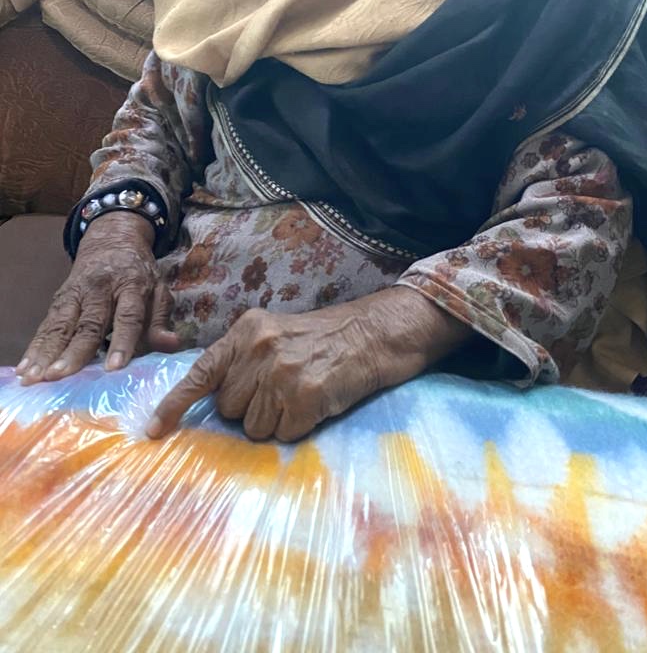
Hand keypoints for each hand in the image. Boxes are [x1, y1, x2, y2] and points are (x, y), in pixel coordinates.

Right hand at [17, 213, 178, 384]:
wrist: (113, 240)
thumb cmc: (139, 273)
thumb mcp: (158, 290)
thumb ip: (161, 320)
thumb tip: (171, 344)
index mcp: (132, 285)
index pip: (128, 317)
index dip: (122, 342)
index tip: (114, 368)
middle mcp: (101, 289)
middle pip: (89, 323)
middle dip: (74, 351)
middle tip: (61, 375)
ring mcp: (77, 292)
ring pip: (62, 324)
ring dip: (47, 352)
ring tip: (36, 376)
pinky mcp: (60, 297)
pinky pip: (47, 324)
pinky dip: (36, 346)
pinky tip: (27, 367)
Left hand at [147, 287, 471, 442]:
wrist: (374, 334)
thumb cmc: (325, 338)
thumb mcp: (276, 334)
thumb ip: (244, 359)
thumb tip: (219, 401)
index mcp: (246, 330)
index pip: (201, 371)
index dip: (175, 404)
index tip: (155, 430)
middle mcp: (258, 350)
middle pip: (228, 409)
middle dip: (249, 409)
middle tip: (281, 389)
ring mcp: (281, 374)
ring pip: (253, 428)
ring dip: (274, 421)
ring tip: (301, 395)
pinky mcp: (304, 397)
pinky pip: (282, 435)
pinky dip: (297, 428)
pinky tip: (315, 404)